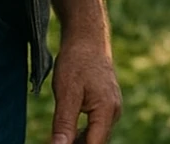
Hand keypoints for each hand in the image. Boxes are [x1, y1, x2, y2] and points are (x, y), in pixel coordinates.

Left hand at [49, 28, 120, 143]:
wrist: (87, 36)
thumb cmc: (77, 60)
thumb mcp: (66, 93)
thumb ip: (64, 124)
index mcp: (107, 110)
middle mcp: (114, 111)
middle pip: (96, 143)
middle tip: (55, 141)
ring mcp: (112, 107)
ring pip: (96, 136)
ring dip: (78, 142)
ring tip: (59, 139)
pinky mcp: (106, 103)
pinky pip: (96, 126)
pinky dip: (82, 133)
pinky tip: (68, 132)